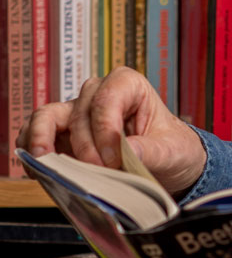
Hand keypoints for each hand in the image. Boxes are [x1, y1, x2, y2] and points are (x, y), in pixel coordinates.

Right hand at [19, 67, 207, 197]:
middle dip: (85, 147)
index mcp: (127, 84)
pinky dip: (33, 148)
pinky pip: (37, 134)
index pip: (106, 99)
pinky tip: (38, 167)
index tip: (113, 159)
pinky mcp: (62, 134)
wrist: (168, 163)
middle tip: (98, 172)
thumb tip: (126, 152)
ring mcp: (76, 112)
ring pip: (47, 117)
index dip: (105, 130)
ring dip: (42, 140)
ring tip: (44, 163)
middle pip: (78, 114)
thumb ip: (150, 150)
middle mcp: (97, 93)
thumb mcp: (172, 150)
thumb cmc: (172, 147)